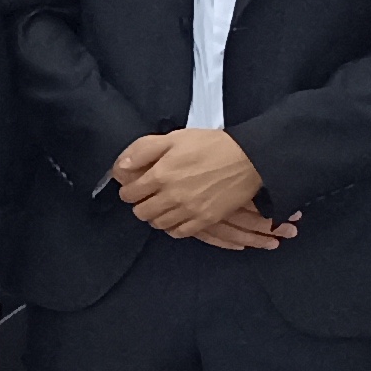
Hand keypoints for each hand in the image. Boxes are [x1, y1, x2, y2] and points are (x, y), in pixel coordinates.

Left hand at [113, 127, 282, 243]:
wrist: (249, 158)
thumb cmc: (211, 145)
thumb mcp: (173, 138)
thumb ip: (143, 151)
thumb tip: (121, 166)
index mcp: (160, 174)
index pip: (128, 194)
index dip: (129, 189)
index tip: (135, 186)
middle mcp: (171, 196)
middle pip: (141, 212)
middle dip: (140, 203)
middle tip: (149, 196)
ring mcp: (189, 210)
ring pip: (158, 224)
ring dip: (156, 216)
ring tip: (163, 205)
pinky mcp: (205, 220)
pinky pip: (179, 233)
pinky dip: (174, 227)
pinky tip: (177, 216)